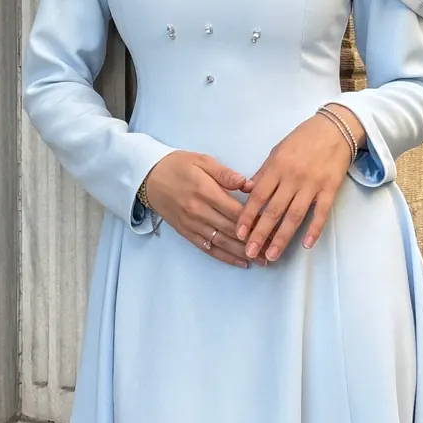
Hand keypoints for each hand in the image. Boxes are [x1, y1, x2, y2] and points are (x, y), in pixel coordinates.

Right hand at [145, 151, 265, 268]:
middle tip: (273, 248)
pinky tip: (240, 262)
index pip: (235, 210)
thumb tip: (248, 184)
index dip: (255, 220)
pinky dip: (225, 257)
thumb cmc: (178, 165)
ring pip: (222, 242)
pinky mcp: (186, 232)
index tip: (272, 226)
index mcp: (205, 191)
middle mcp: (199, 211)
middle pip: (231, 229)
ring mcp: (192, 224)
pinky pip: (208, 248)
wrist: (149, 177)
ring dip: (243, 252)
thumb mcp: (202, 161)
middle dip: (253, 240)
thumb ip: (225, 174)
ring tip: (262, 260)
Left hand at [236, 110, 364, 262]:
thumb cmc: (302, 139)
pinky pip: (321, 212)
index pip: (258, 196)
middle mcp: (292, 177)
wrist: (334, 128)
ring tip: (271, 255)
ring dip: (282, 237)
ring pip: (294, 215)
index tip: (239, 233)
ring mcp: (312, 184)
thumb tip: (246, 191)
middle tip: (250, 252)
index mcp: (277, 166)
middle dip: (260, 233)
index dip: (247, 216)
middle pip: (273, 210)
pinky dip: (314, 229)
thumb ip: (263, 172)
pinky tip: (305, 245)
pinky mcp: (330, 188)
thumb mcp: (277, 151)